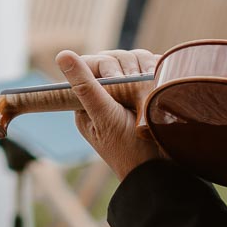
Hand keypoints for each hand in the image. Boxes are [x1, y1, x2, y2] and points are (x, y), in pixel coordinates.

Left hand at [57, 49, 166, 181]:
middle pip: (118, 59)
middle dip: (133, 72)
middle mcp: (107, 94)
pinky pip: (155, 69)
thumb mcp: (105, 116)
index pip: (94, 62)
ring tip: (153, 96)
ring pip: (138, 61)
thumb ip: (86, 86)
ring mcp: (131, 92)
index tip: (123, 80)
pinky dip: (161, 73)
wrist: (163, 171)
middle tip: (141, 95)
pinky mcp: (151, 92)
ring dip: (149, 73)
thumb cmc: (130, 150)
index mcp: (87, 100)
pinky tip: (163, 87)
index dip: (109, 65)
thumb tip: (63, 55)